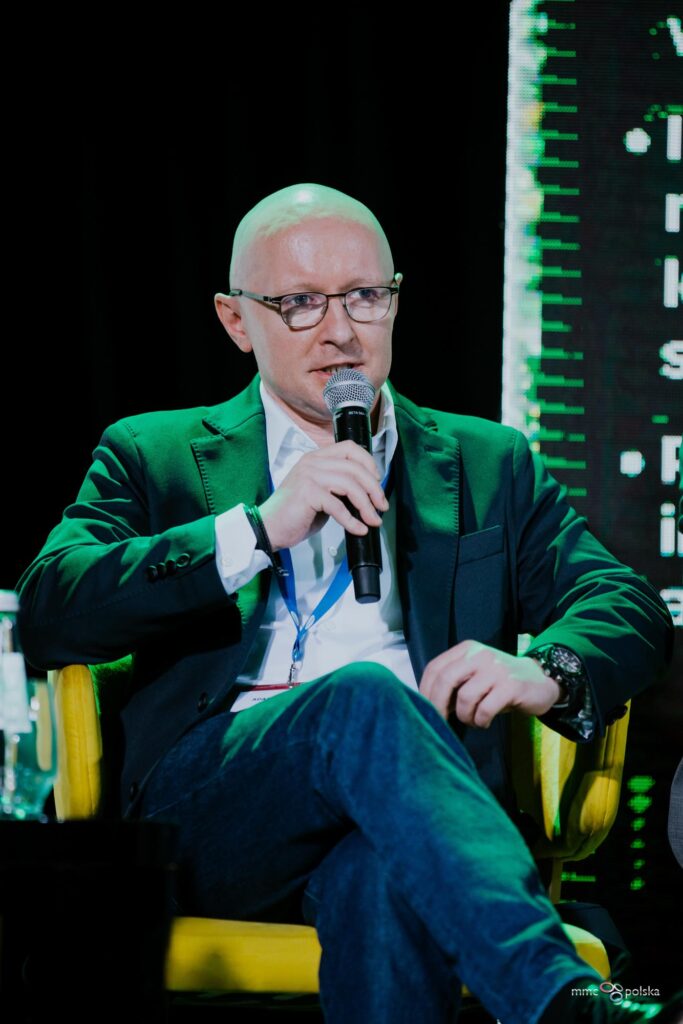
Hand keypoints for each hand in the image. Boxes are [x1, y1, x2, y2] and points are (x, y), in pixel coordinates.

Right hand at [258, 440, 388, 550]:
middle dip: (374, 489)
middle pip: (355, 468)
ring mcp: (309, 476)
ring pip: (350, 485)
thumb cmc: (294, 514)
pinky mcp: (307, 493)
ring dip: (366, 505)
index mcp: (316, 458)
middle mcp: (313, 462)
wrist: (268, 528)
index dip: (368, 463)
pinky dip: (352, 520)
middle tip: (381, 506)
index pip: (350, 448)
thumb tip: (368, 495)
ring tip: (373, 521)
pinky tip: (357, 529)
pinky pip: (338, 506)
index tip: (377, 482)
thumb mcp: (320, 494)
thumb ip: (339, 488)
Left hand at [419, 640, 563, 726]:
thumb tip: (428, 704)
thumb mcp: (475, 675)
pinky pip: (485, 709)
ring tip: (473, 721)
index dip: (425, 691)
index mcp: (467, 649)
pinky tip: (484, 722)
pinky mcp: (511, 685)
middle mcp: (480, 655)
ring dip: (465, 717)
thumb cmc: (500, 683)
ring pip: (465, 697)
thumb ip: (454, 682)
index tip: (426, 710)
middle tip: (441, 722)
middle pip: (446, 679)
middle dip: (438, 706)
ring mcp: (496, 669)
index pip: (435, 667)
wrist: (540, 681)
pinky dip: (480, 721)